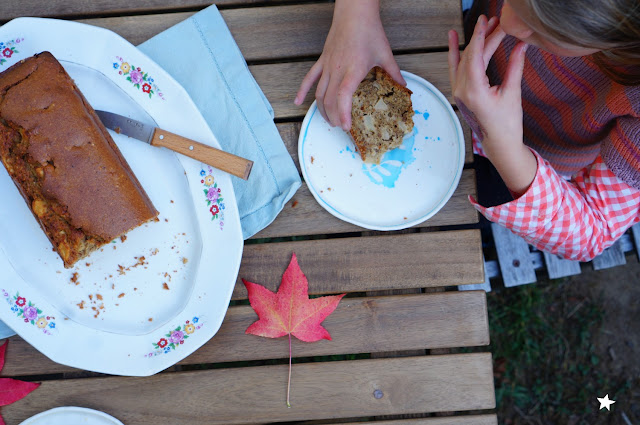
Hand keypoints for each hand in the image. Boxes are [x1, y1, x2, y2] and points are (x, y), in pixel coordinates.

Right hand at [294, 0, 404, 130]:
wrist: (354, 13)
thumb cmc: (369, 31)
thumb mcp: (385, 53)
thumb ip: (394, 73)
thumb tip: (404, 86)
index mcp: (353, 70)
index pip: (343, 97)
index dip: (342, 114)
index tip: (346, 126)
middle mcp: (337, 70)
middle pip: (329, 100)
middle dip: (333, 117)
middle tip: (340, 127)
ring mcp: (327, 66)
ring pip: (319, 93)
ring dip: (322, 110)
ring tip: (328, 120)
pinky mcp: (322, 61)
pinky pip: (309, 79)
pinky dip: (302, 91)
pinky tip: (298, 102)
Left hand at [448, 15, 535, 194]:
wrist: (498, 143)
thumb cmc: (507, 123)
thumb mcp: (512, 93)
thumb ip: (515, 67)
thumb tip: (523, 44)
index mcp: (474, 91)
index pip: (475, 56)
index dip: (481, 36)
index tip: (486, 21)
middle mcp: (461, 90)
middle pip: (471, 56)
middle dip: (483, 37)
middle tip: (494, 21)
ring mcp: (458, 92)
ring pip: (463, 60)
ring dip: (472, 42)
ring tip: (482, 24)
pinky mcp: (460, 92)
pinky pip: (456, 69)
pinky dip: (456, 53)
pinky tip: (454, 38)